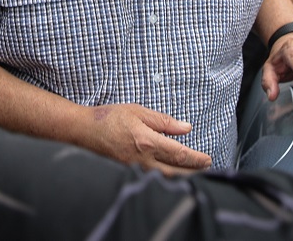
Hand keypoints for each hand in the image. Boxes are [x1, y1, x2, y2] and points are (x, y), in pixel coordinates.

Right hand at [79, 103, 212, 174]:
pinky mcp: (128, 173)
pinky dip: (165, 179)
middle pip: (175, 172)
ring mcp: (134, 169)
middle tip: (206, 169)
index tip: (208, 159)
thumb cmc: (110, 118)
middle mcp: (143, 160)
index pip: (179, 154)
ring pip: (164, 179)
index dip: (196, 159)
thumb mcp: (139, 112)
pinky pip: (151, 179)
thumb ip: (163, 121)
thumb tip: (186, 128)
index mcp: (147, 142)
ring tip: (193, 174)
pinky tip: (171, 176)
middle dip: (193, 172)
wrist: (84, 130)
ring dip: (181, 177)